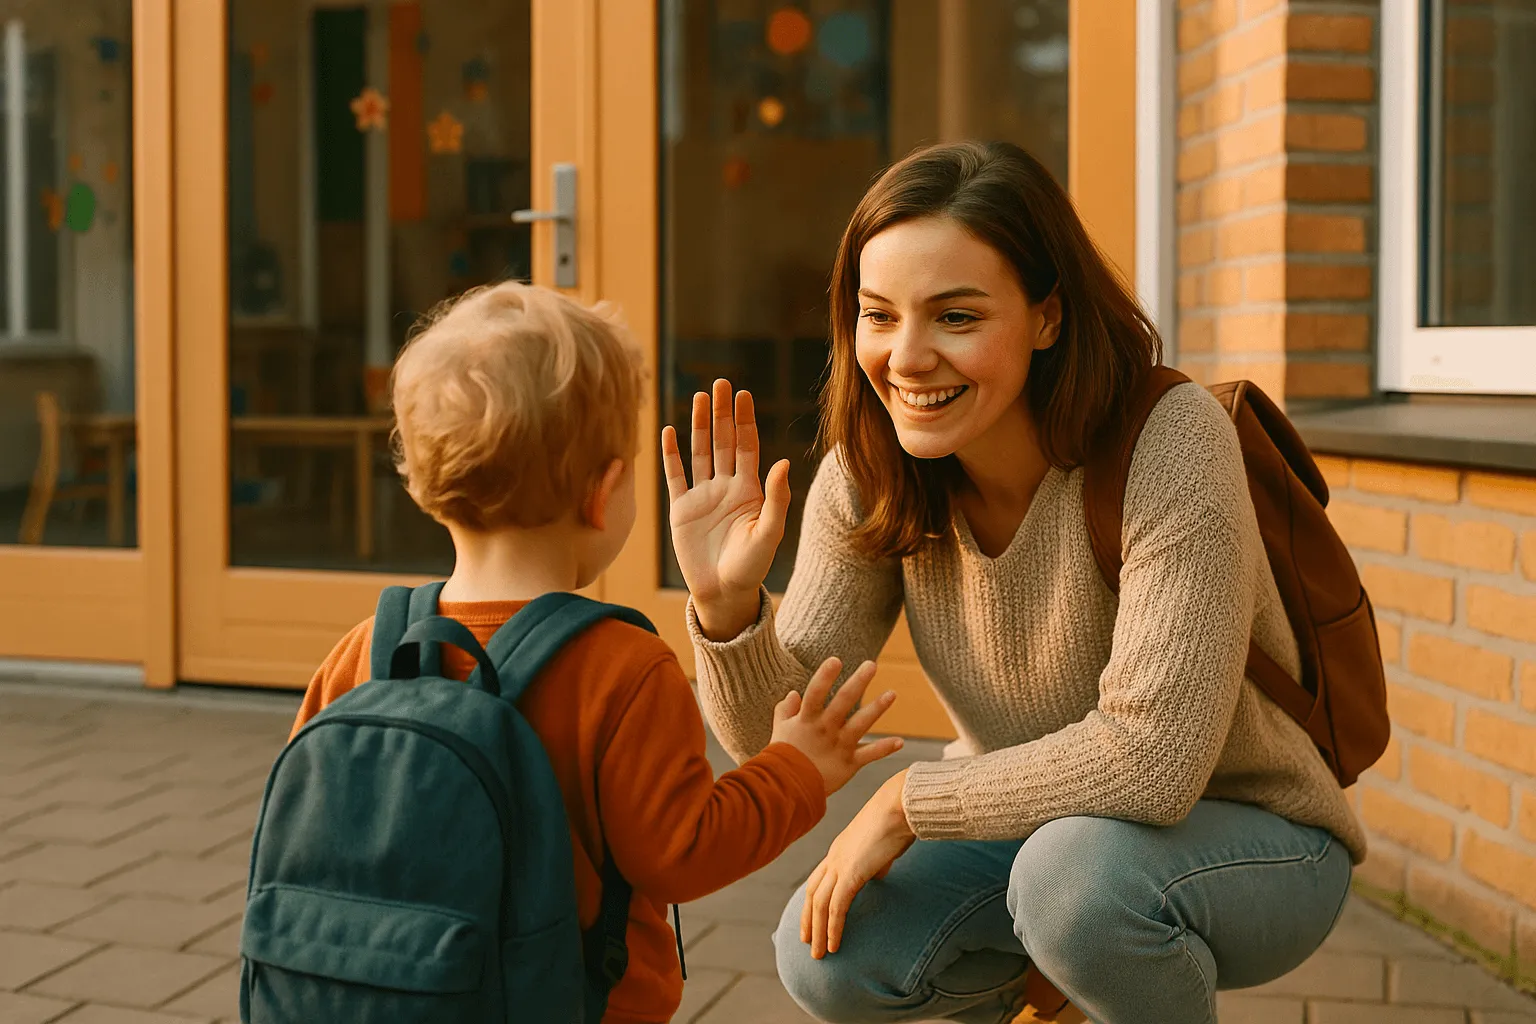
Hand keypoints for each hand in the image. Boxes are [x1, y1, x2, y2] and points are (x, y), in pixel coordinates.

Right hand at [662, 379, 791, 637]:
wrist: (723, 594)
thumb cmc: (751, 567)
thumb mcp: (769, 533)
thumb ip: (776, 498)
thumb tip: (783, 463)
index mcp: (749, 490)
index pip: (746, 446)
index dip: (744, 420)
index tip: (743, 394)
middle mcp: (725, 487)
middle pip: (722, 442)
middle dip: (722, 413)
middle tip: (721, 383)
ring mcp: (702, 496)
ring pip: (699, 452)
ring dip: (698, 426)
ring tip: (699, 398)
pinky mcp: (681, 510)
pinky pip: (675, 476)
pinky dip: (672, 454)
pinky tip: (669, 431)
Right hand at [769, 656, 903, 795]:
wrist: (787, 790)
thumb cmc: (781, 758)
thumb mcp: (780, 730)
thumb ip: (785, 710)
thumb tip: (794, 693)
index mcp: (807, 719)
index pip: (815, 692)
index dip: (825, 676)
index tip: (836, 660)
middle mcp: (825, 729)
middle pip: (843, 702)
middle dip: (858, 682)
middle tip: (872, 665)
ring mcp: (839, 746)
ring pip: (861, 724)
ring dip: (877, 708)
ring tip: (892, 693)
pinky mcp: (849, 763)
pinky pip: (870, 755)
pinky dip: (885, 749)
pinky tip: (900, 741)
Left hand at [800, 769, 914, 958]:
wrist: (899, 804)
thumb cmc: (897, 820)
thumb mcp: (883, 844)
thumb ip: (877, 860)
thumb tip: (879, 873)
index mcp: (840, 849)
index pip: (818, 879)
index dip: (812, 900)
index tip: (811, 919)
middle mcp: (834, 857)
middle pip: (812, 893)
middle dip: (808, 920)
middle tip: (807, 943)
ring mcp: (840, 865)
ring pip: (819, 905)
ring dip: (818, 932)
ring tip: (819, 955)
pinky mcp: (851, 874)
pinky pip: (836, 907)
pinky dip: (833, 928)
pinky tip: (834, 945)